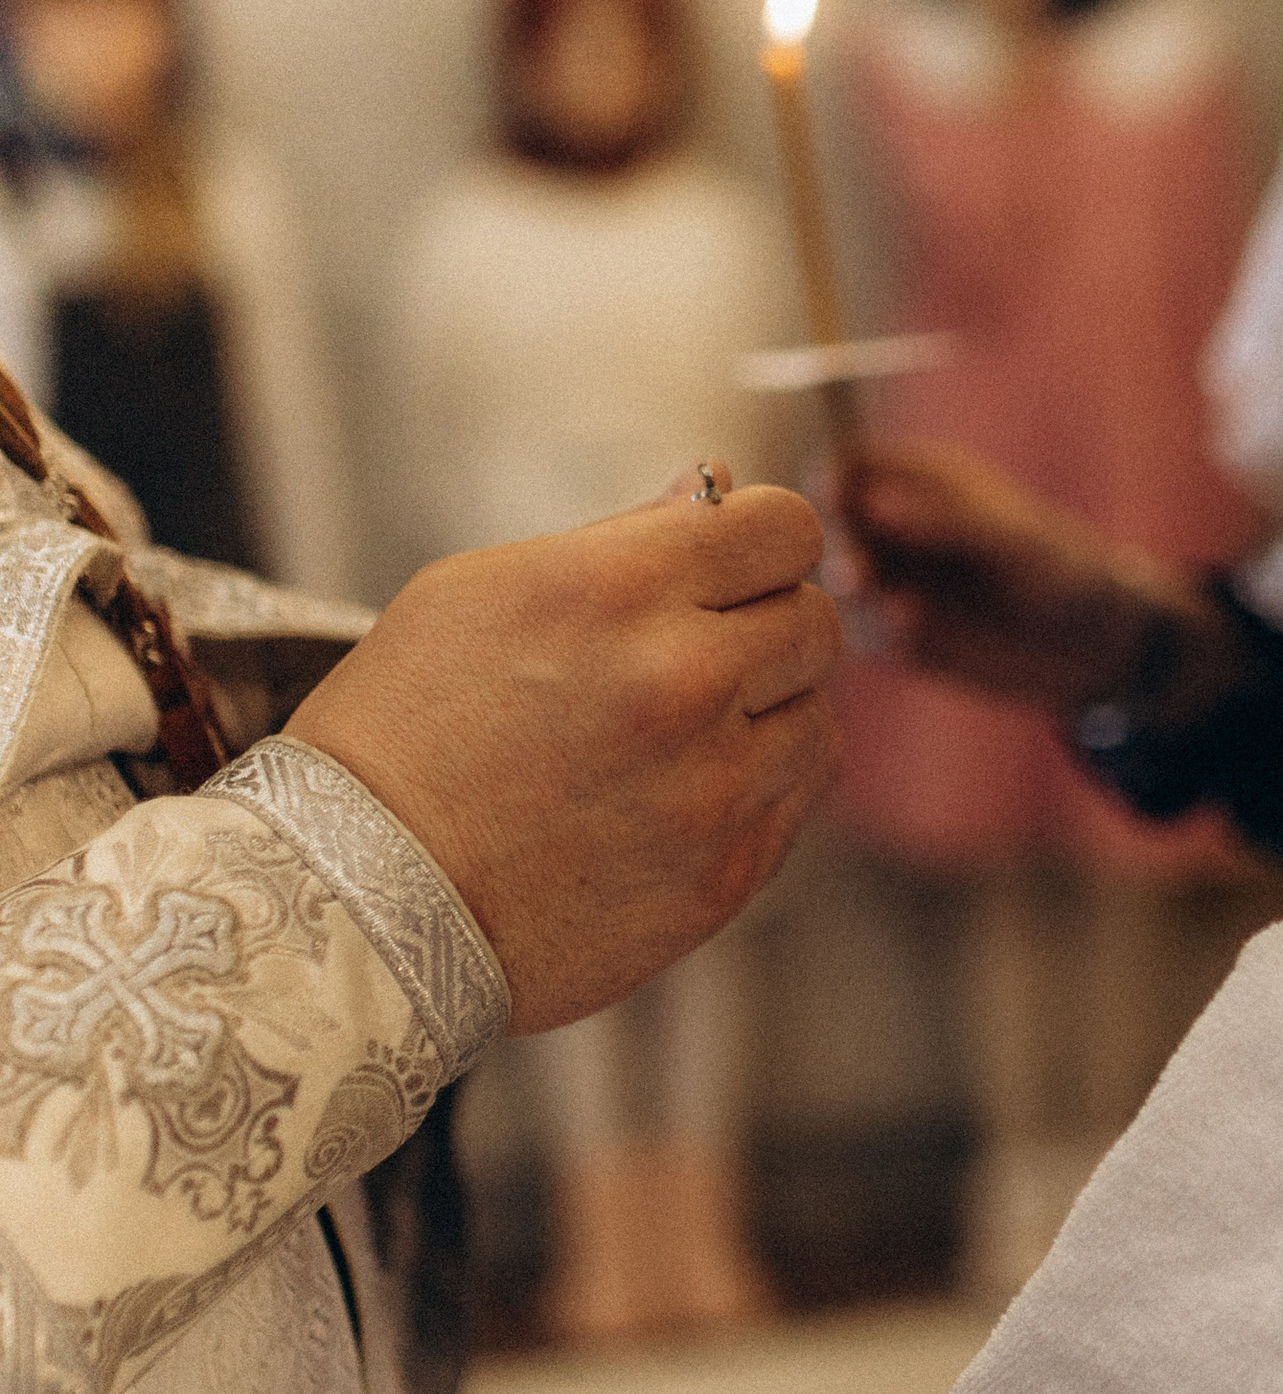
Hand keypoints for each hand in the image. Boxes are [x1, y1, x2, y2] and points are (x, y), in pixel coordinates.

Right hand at [287, 476, 840, 1032]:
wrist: (354, 904)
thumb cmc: (399, 734)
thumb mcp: (479, 593)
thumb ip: (622, 540)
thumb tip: (718, 490)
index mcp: (618, 592)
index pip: (786, 527)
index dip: (760, 543)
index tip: (728, 568)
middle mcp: (683, 682)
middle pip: (816, 620)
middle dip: (766, 627)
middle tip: (694, 657)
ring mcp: (714, 786)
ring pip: (819, 716)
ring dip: (769, 715)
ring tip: (680, 735)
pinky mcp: (726, 873)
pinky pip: (794, 801)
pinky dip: (756, 790)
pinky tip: (676, 795)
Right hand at [842, 441, 1236, 721]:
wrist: (1094, 648)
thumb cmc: (1062, 572)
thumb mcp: (1011, 541)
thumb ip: (944, 523)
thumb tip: (872, 503)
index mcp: (921, 483)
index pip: (853, 463)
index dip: (835, 475)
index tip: (835, 497)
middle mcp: (897, 530)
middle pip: (835, 527)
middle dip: (840, 546)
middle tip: (863, 574)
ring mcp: (896, 584)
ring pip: (844, 586)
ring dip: (860, 600)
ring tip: (907, 612)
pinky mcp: (899, 638)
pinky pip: (865, 636)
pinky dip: (878, 637)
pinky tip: (915, 636)